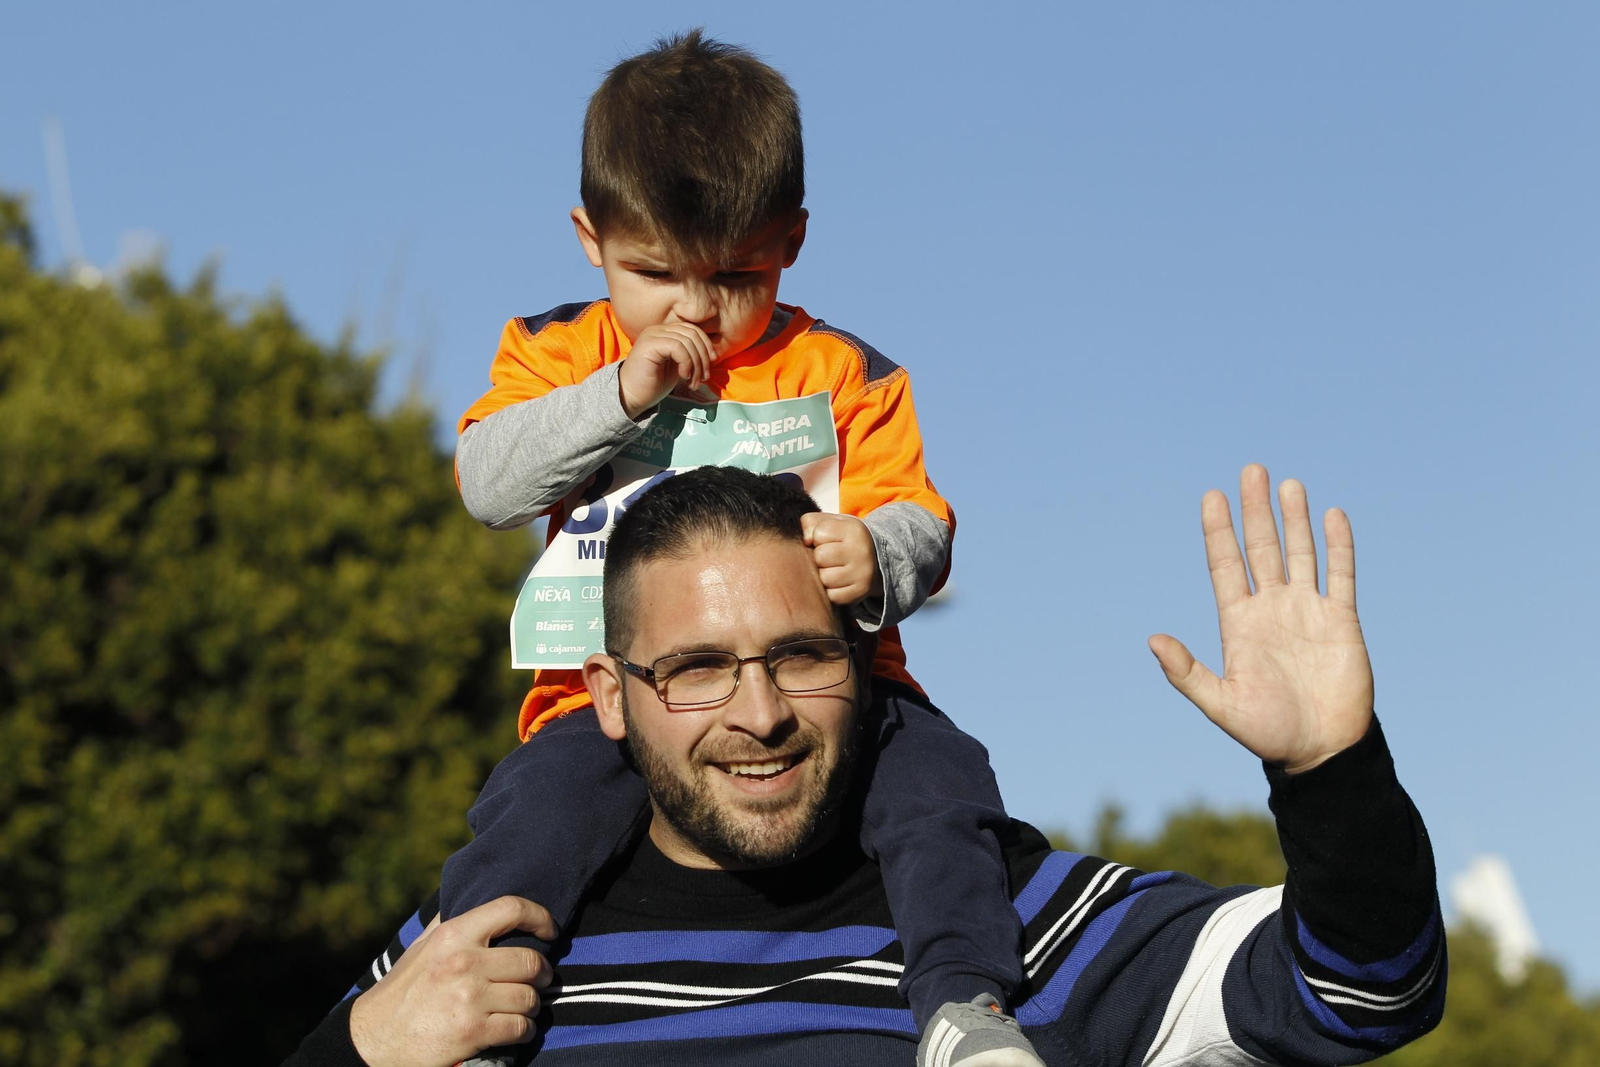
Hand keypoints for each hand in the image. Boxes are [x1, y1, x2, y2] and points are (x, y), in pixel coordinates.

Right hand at [348, 896, 556, 1066]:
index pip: (510, 908)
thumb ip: (450, 921)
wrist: (373, 1040)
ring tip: (524, 1007)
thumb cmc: (403, 990)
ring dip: (532, 1005)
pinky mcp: (473, 1031)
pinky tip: (517, 1029)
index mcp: (453, 935)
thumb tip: (472, 896)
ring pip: (530, 997)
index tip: (550, 930)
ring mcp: (469, 998)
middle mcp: (464, 962)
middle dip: (541, 973)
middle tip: (538, 979)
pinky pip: (521, 1027)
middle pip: (530, 960)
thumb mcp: (422, 947)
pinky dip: (525, 1030)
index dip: (540, 916)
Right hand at [618, 323, 715, 418]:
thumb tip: (711, 353)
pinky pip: (678, 347)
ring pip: (687, 341)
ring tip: (692, 382)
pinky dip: (686, 363)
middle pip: (692, 334)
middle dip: (703, 357)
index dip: (706, 345)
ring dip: (696, 364)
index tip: (709, 365)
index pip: (692, 329)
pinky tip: (683, 377)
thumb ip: (690, 356)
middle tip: (702, 378)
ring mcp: (652, 335)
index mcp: (664, 332)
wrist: (631, 396)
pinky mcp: (649, 345)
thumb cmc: (653, 384)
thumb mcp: (677, 366)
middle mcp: (658, 330)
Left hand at [801, 512, 881, 605]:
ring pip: (824, 579)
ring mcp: (863, 574)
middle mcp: (861, 551)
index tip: (828, 540)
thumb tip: (806, 540)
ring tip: (835, 569)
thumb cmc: (844, 540)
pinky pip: (832, 596)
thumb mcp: (831, 523)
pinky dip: (831, 591)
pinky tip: (840, 582)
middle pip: (820, 557)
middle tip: (831, 557)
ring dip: (824, 576)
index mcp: (854, 529)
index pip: (818, 533)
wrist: (875, 560)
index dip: (817, 538)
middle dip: (820, 558)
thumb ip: (811, 523)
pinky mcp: (860, 592)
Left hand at [1149, 465, 1373, 773]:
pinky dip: (1338, 546)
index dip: (1219, 532)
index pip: (1226, 565)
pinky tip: (1332, 514)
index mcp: (1239, 623)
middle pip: (1261, 548)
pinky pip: (1341, 575)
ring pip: (1299, 553)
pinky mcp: (1341, 620)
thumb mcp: (1220, 704)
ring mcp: (1307, 611)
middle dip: (1255, 511)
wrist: (1321, 751)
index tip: (1211, 497)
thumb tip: (1152, 640)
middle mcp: (1271, 609)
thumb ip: (1187, 672)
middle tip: (1251, 470)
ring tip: (1287, 483)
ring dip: (1294, 519)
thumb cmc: (1268, 732)